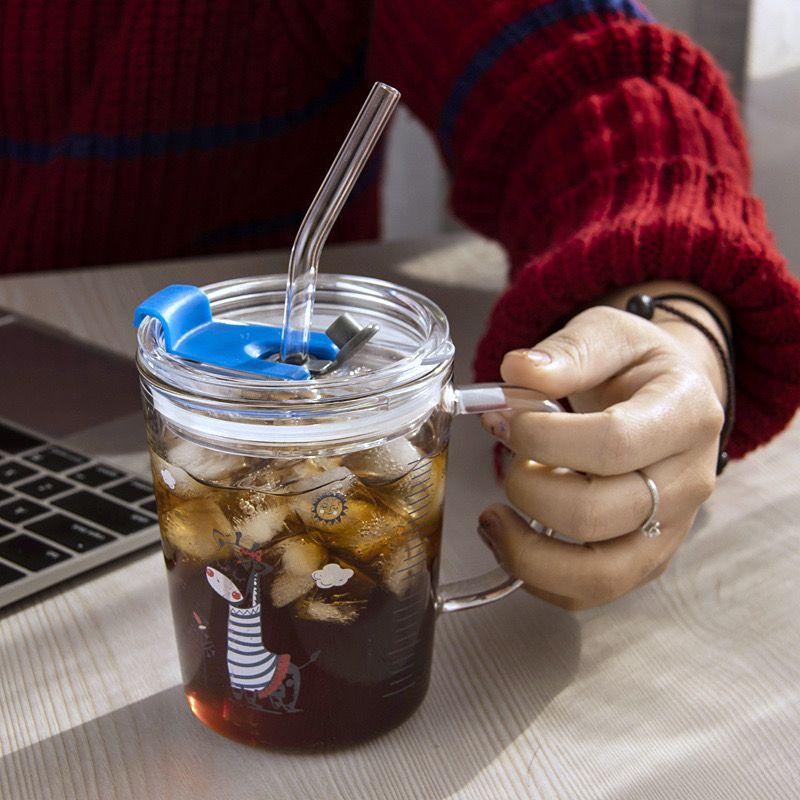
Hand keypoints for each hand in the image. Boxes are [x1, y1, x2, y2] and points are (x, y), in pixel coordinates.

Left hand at [480, 290, 726, 609]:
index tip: (504, 418)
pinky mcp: (646, 559)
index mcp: (684, 414)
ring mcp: (670, 529)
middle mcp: (688, 481)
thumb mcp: (609, 332)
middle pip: (598, 513)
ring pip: (599, 574)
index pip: (613, 443)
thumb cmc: (634, 366)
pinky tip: (510, 540)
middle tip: (507, 456)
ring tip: (491, 519)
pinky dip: (539, 578)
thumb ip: (568, 351)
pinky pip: (591, 592)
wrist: (666, 399)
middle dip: (528, 487)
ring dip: (527, 551)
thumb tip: (518, 371)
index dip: (543, 438)